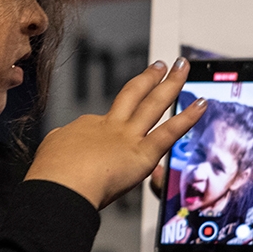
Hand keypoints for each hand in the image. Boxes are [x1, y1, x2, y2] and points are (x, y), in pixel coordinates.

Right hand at [26, 58, 203, 208]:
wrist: (59, 186)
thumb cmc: (51, 177)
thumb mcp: (51, 152)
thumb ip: (62, 144)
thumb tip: (64, 141)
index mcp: (86, 128)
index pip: (102, 122)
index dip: (110, 123)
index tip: (113, 126)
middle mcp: (108, 126)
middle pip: (132, 95)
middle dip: (148, 79)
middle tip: (160, 66)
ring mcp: (128, 137)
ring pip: (153, 104)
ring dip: (170, 84)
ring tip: (182, 67)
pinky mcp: (143, 153)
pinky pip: (170, 132)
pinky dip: (188, 117)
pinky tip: (201, 104)